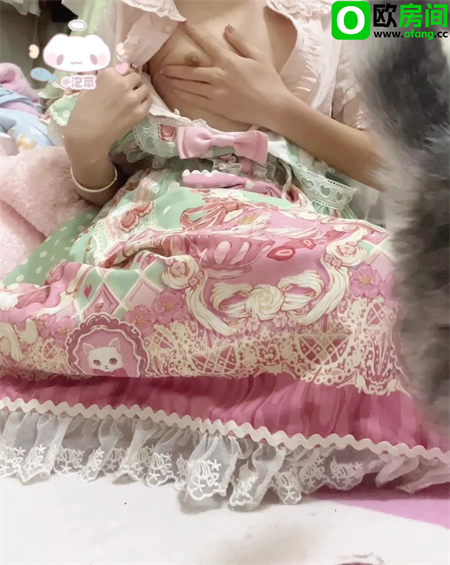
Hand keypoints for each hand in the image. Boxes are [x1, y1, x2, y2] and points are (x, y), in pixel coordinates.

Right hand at [65, 68, 151, 156]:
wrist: (89, 135)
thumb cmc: (83, 112)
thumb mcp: (85, 88)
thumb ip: (93, 77)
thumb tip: (96, 70)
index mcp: (108, 75)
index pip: (122, 68)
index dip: (121, 75)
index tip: (119, 81)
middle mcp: (123, 84)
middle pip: (135, 77)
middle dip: (132, 81)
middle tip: (128, 89)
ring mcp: (133, 99)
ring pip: (145, 88)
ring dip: (140, 90)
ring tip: (135, 96)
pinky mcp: (139, 112)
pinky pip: (149, 101)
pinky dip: (145, 101)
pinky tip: (140, 104)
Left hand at [161, 23, 291, 128]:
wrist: (272, 107)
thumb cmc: (268, 81)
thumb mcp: (258, 57)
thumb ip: (240, 43)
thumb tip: (227, 29)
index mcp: (228, 61)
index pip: (207, 44)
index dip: (195, 33)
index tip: (184, 25)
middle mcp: (218, 76)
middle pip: (191, 71)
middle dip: (175, 68)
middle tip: (163, 65)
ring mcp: (215, 93)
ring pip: (190, 86)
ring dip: (176, 81)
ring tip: (165, 78)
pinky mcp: (216, 107)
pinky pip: (196, 100)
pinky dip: (184, 95)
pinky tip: (177, 92)